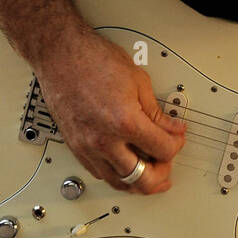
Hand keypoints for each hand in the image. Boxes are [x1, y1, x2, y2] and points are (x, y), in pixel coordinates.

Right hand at [34, 27, 187, 193]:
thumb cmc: (93, 60)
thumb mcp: (138, 82)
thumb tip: (172, 129)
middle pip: (141, 179)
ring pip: (118, 182)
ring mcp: (86, 146)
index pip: (163, 150)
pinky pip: (98, 173)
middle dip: (160, 176)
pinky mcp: (74, 146)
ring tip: (148, 172)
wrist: (60, 55)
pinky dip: (115, 174)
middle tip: (166, 167)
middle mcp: (104, 140)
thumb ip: (157, 113)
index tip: (177, 138)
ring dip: (137, 182)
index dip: (176, 145)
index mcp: (124, 122)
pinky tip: (124, 166)